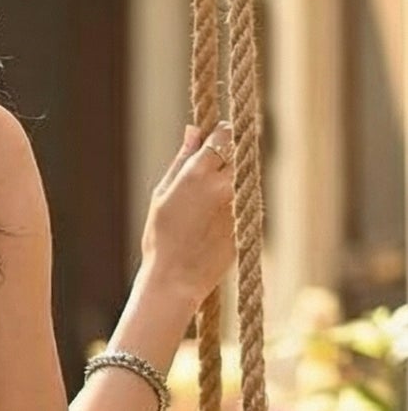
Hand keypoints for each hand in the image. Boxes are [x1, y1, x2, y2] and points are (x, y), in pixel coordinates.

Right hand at [139, 121, 237, 312]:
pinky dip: (236, 201)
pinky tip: (215, 219)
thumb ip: (182, 159)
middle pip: (239, 152)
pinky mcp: (249, 222)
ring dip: (234, 179)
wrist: (176, 280)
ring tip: (209, 201)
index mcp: (198, 173)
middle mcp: (224, 184)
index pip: (223, 135)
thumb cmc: (161, 238)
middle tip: (211, 172)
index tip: (214, 140)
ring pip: (245, 175)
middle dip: (229, 156)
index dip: (219, 135)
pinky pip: (247, 200)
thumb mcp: (162, 194)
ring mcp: (240, 204)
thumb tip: (194, 129)